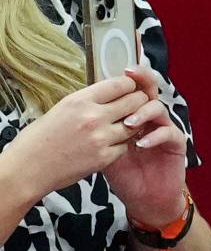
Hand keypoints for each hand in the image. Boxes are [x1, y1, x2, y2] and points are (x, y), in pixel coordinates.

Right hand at [2, 71, 150, 204]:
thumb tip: (110, 94)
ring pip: (135, 125)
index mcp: (80, 100)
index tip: (132, 87)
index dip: (130, 85)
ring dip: (135, 124)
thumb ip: (88, 101)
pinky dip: (124, 143)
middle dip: (139, 102)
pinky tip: (115, 142)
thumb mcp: (63, 108)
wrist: (31, 166)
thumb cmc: (41, 137)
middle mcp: (93, 117)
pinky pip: (126, 146)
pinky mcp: (105, 157)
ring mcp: (101, 138)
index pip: (119, 84)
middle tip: (138, 104)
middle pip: (134, 102)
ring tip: (128, 123)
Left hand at [104, 66, 188, 227]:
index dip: (128, 77)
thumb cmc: (122, 173)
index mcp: (132, 113)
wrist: (143, 198)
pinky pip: (169, 132)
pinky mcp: (176, 144)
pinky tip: (141, 144)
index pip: (131, 87)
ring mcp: (163, 129)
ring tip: (128, 125)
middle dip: (140, 84)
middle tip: (129, 81)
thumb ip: (100, 127)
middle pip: (149, 90)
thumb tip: (80, 107)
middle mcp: (149, 117)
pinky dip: (154, 136)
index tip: (119, 70)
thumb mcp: (103, 147)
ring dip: (142, 113)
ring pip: (158, 108)